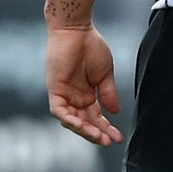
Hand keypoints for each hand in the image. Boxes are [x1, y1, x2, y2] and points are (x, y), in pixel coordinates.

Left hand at [46, 26, 121, 145]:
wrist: (77, 30)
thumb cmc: (91, 47)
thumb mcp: (105, 74)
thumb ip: (108, 93)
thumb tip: (115, 112)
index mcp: (87, 94)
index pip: (95, 117)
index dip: (106, 128)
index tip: (117, 137)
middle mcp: (74, 98)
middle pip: (84, 122)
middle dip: (96, 133)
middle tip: (108, 142)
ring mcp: (63, 94)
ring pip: (70, 120)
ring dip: (84, 130)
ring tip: (98, 137)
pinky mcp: (54, 89)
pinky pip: (59, 110)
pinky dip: (69, 119)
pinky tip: (82, 125)